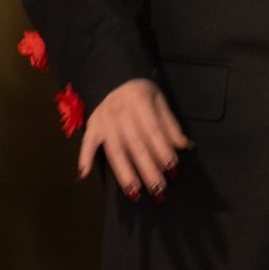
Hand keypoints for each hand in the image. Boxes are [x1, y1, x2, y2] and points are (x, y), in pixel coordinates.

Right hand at [78, 76, 191, 199]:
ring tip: (134, 192)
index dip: (162, 149)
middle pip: (135, 144)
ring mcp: (104, 119)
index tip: (172, 168)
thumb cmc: (141, 94)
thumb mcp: (159, 100)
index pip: (153, 130)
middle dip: (147, 168)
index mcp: (139, 100)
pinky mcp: (92, 125)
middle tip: (158, 188)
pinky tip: (83, 174)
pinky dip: (84, 158)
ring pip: (115, 149)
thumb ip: (171, 124)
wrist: (114, 78)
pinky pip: (86, 143)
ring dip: (124, 172)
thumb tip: (184, 146)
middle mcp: (119, 110)